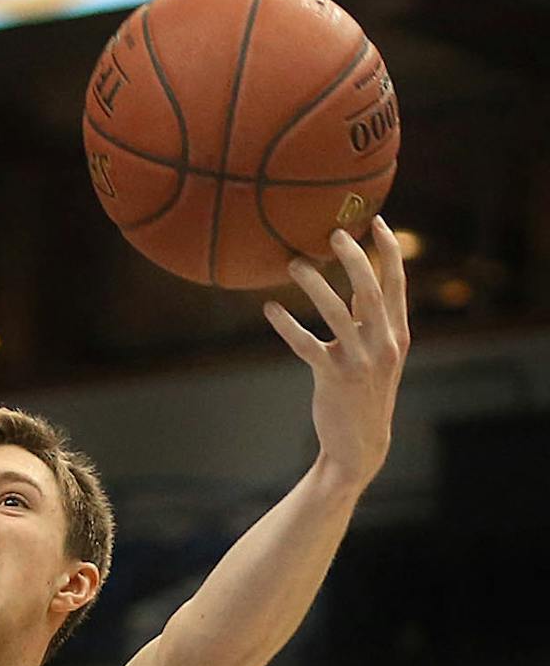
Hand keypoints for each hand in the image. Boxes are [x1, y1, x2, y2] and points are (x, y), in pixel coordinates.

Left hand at [264, 218, 410, 491]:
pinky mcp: (333, 378)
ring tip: (294, 263)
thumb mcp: (377, 355)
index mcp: (397, 334)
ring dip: (315, 284)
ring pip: (337, 312)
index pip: (396, 284)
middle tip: (333, 233)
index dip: (388, 251)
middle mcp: (384, 344)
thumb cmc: (363, 392)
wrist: (361, 444)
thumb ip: (369, 322)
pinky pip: (306, 344)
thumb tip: (352, 286)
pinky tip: (269, 308)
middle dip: (354, 258)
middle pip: (370, 290)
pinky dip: (286, 324)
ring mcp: (360, 361)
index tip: (377, 221)